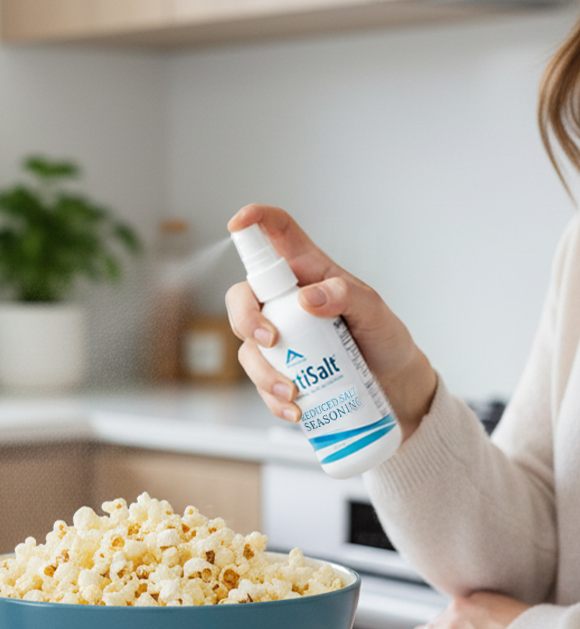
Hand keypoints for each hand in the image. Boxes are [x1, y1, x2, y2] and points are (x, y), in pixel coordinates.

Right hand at [226, 204, 437, 439]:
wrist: (392, 387)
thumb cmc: (385, 340)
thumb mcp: (377, 313)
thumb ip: (347, 296)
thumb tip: (309, 298)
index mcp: (308, 273)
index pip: (277, 234)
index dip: (254, 220)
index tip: (237, 222)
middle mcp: (286, 302)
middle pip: (242, 296)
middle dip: (244, 318)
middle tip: (269, 340)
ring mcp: (279, 336)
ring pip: (247, 346)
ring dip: (263, 372)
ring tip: (293, 392)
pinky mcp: (279, 369)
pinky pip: (259, 382)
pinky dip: (272, 398)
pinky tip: (295, 408)